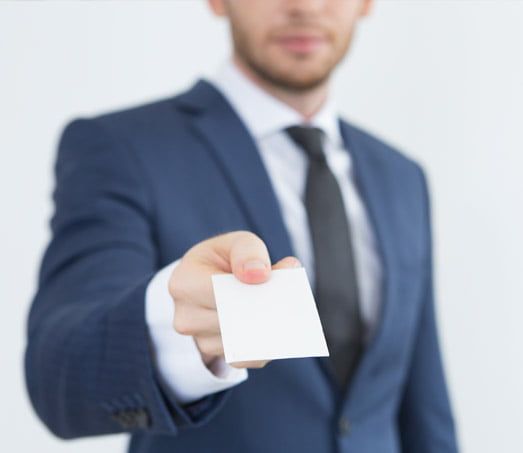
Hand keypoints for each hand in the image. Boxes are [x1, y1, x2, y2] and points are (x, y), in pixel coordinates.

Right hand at [168, 231, 299, 368]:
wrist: (209, 281)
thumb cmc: (224, 259)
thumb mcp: (235, 243)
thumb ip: (248, 251)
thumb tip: (260, 274)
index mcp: (183, 282)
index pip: (218, 292)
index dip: (246, 288)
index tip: (268, 281)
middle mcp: (186, 316)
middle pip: (232, 320)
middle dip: (263, 309)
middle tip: (288, 300)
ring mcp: (200, 340)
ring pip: (242, 341)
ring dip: (267, 327)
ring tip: (284, 310)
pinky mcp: (218, 355)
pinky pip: (248, 357)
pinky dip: (266, 343)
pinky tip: (278, 327)